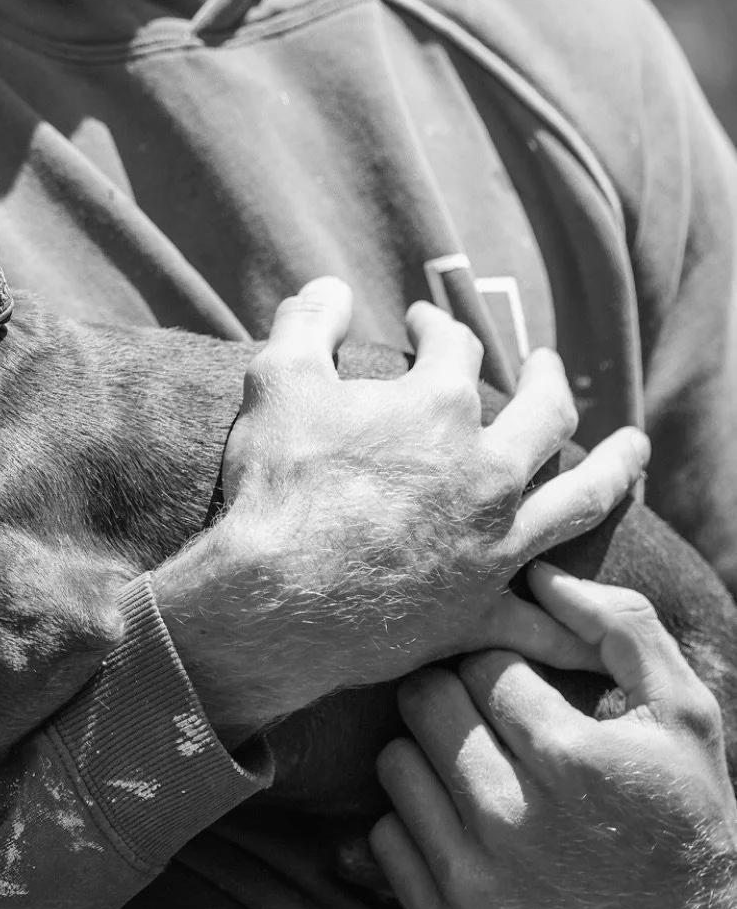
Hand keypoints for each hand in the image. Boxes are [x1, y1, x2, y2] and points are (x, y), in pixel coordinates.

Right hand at [153, 277, 649, 738]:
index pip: (455, 348)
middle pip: (545, 411)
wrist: (275, 599)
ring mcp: (495, 542)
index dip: (436, 329)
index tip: (421, 325)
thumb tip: (328, 288)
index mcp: (440, 407)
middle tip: (546, 364)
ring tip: (634, 448)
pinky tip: (588, 616)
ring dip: (614, 468)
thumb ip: (308, 324)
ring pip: (580, 499)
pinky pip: (546, 620)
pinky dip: (570, 619)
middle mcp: (487, 471)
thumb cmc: (277, 483)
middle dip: (547, 377)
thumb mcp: (278, 379)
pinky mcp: (483, 609)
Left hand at [371, 562, 736, 908]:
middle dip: (456, 699)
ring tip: (482, 773)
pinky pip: (384, 835)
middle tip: (492, 723)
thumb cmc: (687, 816)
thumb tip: (539, 571)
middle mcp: (514, 821)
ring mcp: (476, 883)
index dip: (503, 668)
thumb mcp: (682, 712)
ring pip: (395, 763)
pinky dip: (417, 824)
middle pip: (424, 702)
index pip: (479, 663)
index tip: (528, 693)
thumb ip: (619, 626)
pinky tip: (468, 830)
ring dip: (431, 758)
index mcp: (571, 758)